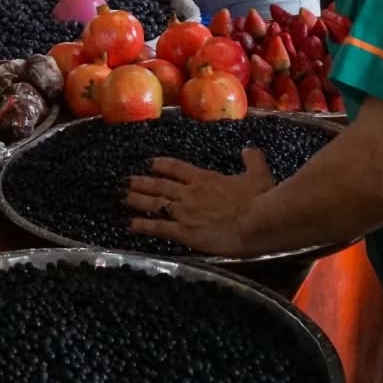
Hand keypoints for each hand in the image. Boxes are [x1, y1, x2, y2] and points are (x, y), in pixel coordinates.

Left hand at [124, 149, 274, 255]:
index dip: (162, 165)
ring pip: (155, 203)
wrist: (258, 221)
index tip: (150, 163)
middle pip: (160, 185)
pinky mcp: (185, 232)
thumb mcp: (258, 173)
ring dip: (137, 200)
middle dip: (142, 183)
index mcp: (204, 178)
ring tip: (122, 197)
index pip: (176, 168)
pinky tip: (130, 225)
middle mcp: (190, 192)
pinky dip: (143, 225)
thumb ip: (252, 160)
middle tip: (125, 181)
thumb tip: (249, 150)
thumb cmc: (260, 198)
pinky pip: (159, 227)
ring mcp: (185, 212)